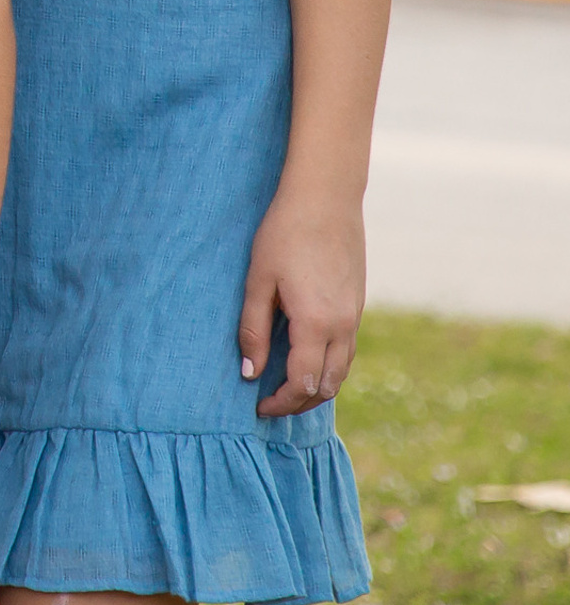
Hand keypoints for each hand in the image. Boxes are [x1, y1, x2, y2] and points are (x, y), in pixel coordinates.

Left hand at [241, 180, 364, 415]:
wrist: (325, 198)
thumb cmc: (284, 233)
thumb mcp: (259, 279)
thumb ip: (253, 328)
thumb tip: (248, 372)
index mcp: (317, 323)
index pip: (304, 383)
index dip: (281, 401)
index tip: (258, 405)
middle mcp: (343, 326)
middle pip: (328, 386)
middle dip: (300, 401)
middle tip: (270, 402)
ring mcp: (355, 316)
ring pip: (342, 370)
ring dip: (318, 386)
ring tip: (287, 386)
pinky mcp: (358, 303)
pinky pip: (347, 349)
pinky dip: (329, 364)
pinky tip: (306, 356)